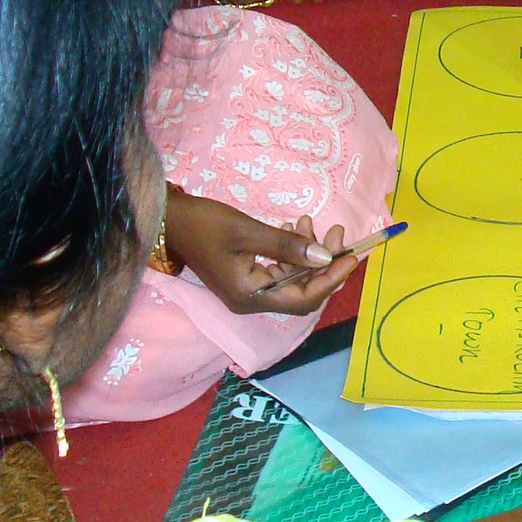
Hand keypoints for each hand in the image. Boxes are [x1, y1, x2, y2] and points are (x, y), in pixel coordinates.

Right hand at [162, 189, 360, 313]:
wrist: (169, 221)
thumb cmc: (204, 225)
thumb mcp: (247, 232)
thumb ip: (287, 247)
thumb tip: (327, 257)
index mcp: (249, 297)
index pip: (303, 299)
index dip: (331, 280)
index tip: (351, 257)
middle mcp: (251, 301)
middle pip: (301, 291)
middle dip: (323, 263)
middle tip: (336, 233)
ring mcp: (248, 290)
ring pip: (292, 278)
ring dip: (307, 253)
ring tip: (309, 222)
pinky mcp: (246, 277)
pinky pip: (279, 270)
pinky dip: (291, 252)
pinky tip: (293, 228)